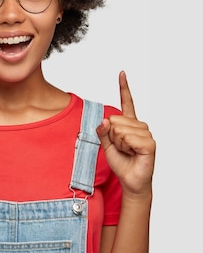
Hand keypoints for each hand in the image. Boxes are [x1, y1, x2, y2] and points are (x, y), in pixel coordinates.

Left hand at [96, 71, 154, 196]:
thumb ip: (102, 130)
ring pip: (119, 130)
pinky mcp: (149, 143)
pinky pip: (127, 138)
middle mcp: (139, 125)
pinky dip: (125, 147)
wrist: (129, 179)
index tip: (122, 73)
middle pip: (114, 120)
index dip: (123, 87)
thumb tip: (105, 120)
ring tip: (127, 151)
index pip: (126, 102)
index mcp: (128, 123)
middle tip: (121, 147)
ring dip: (118, 143)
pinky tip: (133, 153)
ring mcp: (145, 133)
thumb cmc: (120, 161)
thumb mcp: (105, 144)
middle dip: (112, 136)